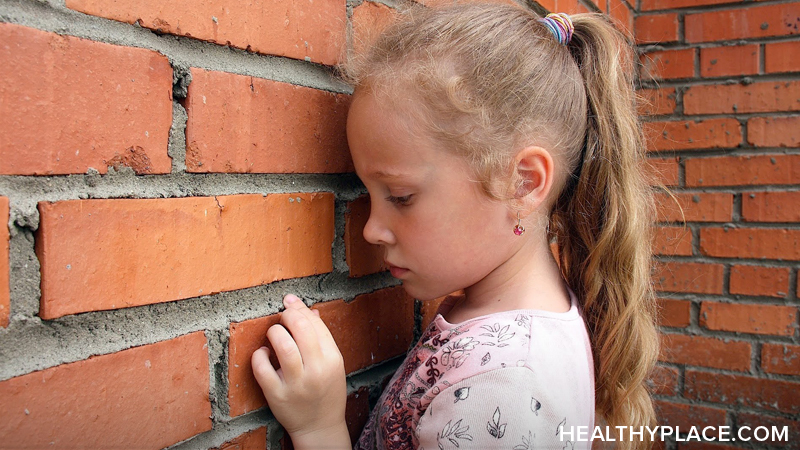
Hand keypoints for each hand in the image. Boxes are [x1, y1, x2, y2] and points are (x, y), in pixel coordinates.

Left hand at [251, 294, 349, 448]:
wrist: (320, 426)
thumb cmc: (326, 390)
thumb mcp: (332, 363)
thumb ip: (322, 337)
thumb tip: (308, 310)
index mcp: (332, 359)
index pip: (316, 324)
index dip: (300, 308)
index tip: (290, 302)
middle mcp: (316, 370)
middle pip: (300, 329)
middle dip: (287, 316)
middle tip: (282, 317)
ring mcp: (296, 384)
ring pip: (282, 345)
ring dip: (274, 332)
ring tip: (274, 333)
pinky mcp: (277, 395)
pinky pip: (262, 368)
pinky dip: (259, 355)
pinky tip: (263, 353)